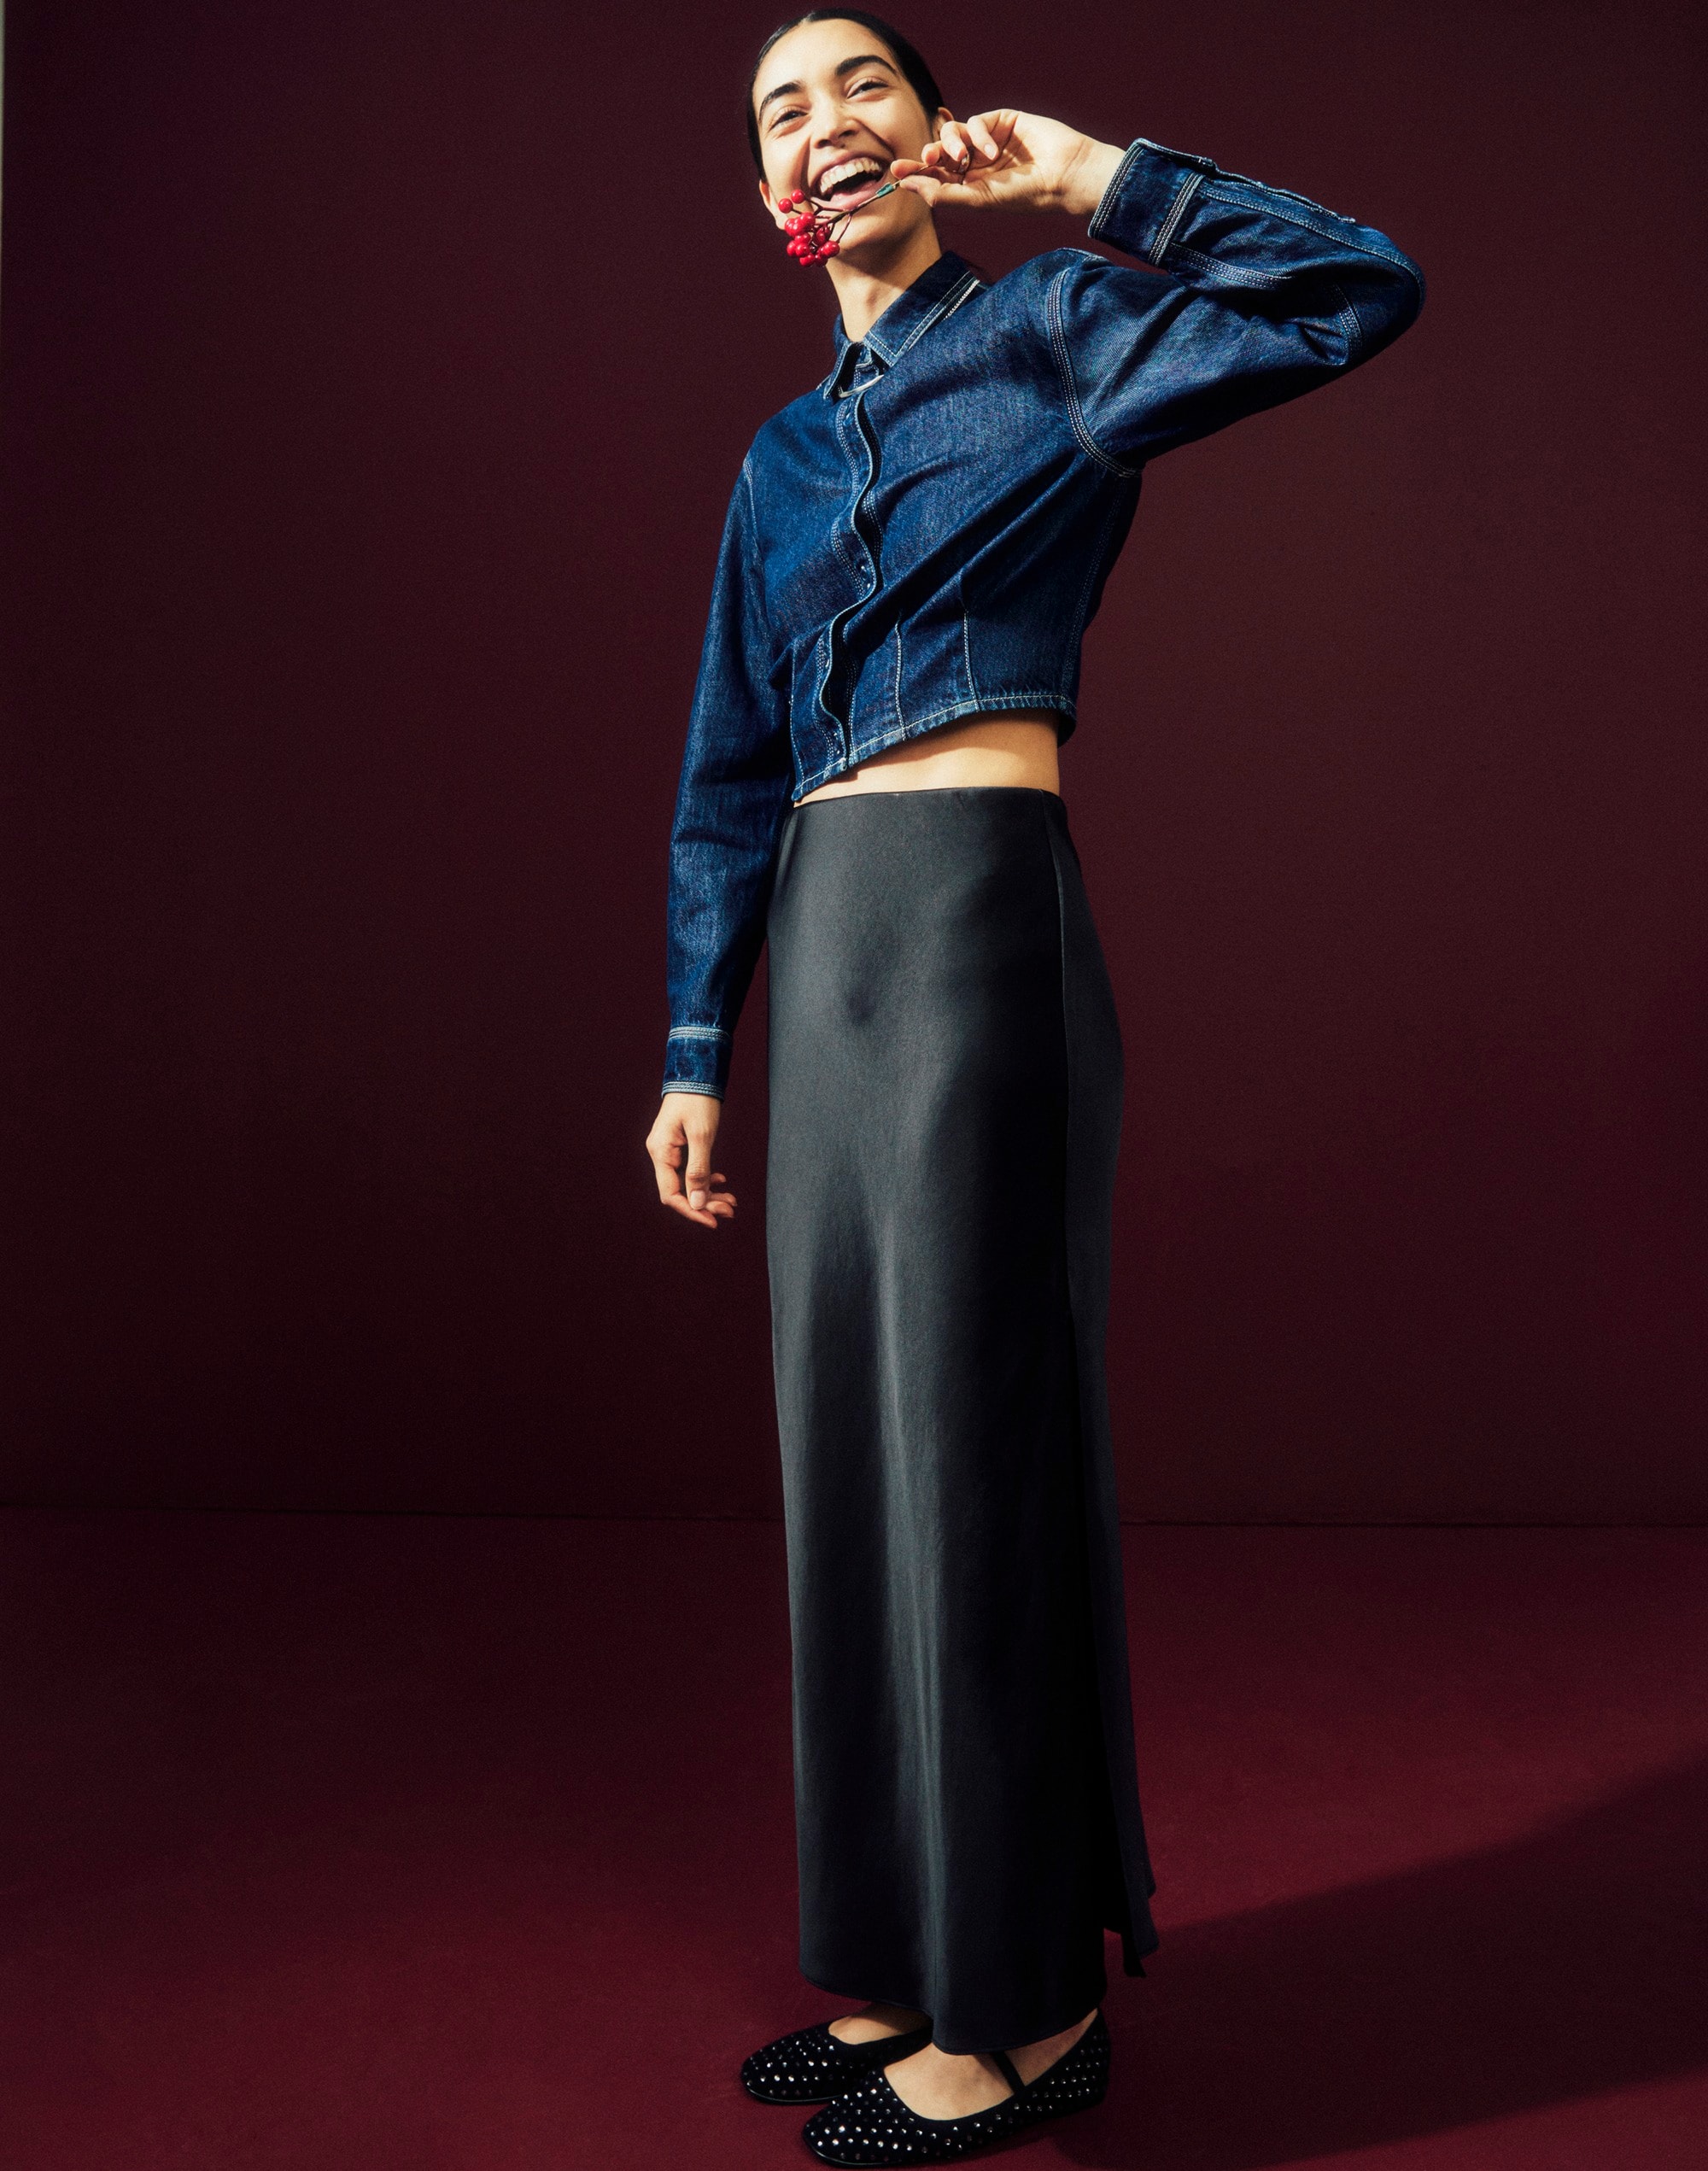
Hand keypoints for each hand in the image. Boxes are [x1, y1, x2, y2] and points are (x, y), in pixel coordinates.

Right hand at [647, 1092, 736, 1229]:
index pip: (671, 1195)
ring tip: (731, 1202)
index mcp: (661, 1152)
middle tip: (731, 1210)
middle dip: (705, 1203)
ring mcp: (670, 1149)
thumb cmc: (698, 1099)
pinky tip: (721, 1181)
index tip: (713, 1221)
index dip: (692, 1211)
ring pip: (687, 1182)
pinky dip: (707, 1178)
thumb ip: (699, 1171)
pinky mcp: (679, 1144)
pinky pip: (690, 1169)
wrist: (696, 1070)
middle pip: (680, 1191)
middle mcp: (661, 1153)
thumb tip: (698, 1203)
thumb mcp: (702, 1135)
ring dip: (709, 1193)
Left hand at [889, 111, 1123, 220]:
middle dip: (930, 154)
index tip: (896, 172)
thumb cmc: (1022, 196)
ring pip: (953, 133)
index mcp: (968, 186)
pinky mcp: (1001, 121)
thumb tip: (909, 186)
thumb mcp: (978, 200)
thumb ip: (942, 194)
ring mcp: (987, 141)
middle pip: (939, 152)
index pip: (934, 176)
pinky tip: (993, 151)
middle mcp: (975, 163)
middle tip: (927, 159)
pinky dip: (979, 135)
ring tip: (962, 158)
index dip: (915, 172)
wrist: (1061, 176)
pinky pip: (976, 121)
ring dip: (952, 143)